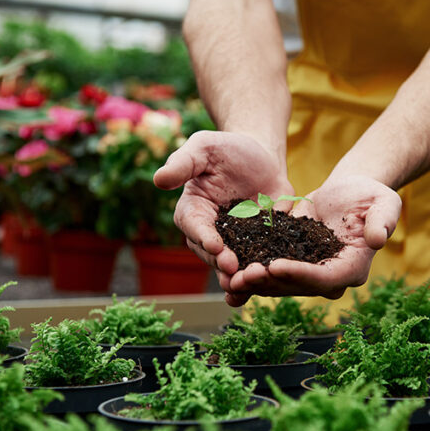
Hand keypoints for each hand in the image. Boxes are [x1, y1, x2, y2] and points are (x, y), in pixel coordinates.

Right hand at [153, 131, 293, 303]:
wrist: (261, 156)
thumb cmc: (227, 149)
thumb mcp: (204, 147)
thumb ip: (183, 163)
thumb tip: (158, 179)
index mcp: (193, 210)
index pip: (194, 226)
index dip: (204, 237)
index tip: (215, 245)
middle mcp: (210, 232)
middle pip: (211, 253)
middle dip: (221, 262)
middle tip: (233, 269)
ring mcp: (235, 242)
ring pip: (232, 265)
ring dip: (238, 277)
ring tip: (249, 283)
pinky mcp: (258, 245)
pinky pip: (258, 262)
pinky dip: (262, 274)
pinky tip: (270, 282)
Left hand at [225, 175, 401, 304]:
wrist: (352, 191)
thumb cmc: (372, 195)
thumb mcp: (385, 202)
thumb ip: (383, 220)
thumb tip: (377, 239)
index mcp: (353, 267)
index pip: (325, 278)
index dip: (300, 274)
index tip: (276, 266)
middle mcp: (332, 277)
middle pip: (298, 286)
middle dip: (271, 282)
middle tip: (244, 275)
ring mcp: (311, 273)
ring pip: (281, 283)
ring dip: (256, 282)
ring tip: (231, 276)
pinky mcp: (295, 263)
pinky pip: (272, 271)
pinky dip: (252, 273)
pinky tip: (229, 272)